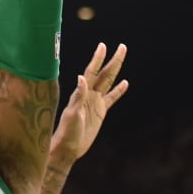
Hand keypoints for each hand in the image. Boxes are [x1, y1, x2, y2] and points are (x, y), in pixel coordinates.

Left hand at [51, 43, 128, 162]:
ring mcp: (95, 102)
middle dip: (113, 60)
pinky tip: (125, 83)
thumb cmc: (67, 131)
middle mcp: (89, 94)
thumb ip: (78, 96)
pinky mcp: (100, 112)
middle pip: (104, 74)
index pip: (92, 72)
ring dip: (116, 70)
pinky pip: (111, 98)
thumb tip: (81, 77)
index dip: (97, 59)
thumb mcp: (72, 114)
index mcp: (82, 93)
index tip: (103, 46)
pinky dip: (118, 90)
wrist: (69, 147)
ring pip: (109, 82)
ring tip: (122, 57)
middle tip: (122, 46)